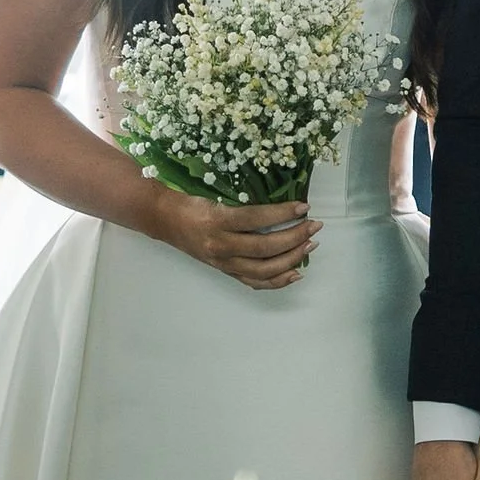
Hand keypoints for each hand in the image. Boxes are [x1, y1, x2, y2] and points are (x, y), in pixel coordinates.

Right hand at [155, 184, 317, 291]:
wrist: (166, 220)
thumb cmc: (192, 203)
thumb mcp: (215, 197)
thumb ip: (245, 205)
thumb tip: (283, 205)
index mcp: (217, 221)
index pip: (256, 218)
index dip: (283, 213)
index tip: (304, 206)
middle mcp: (220, 246)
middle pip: (265, 247)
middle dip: (295, 237)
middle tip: (314, 226)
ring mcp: (223, 262)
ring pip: (263, 269)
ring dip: (291, 259)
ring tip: (309, 245)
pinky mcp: (225, 271)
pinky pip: (255, 281)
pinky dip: (277, 280)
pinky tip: (295, 273)